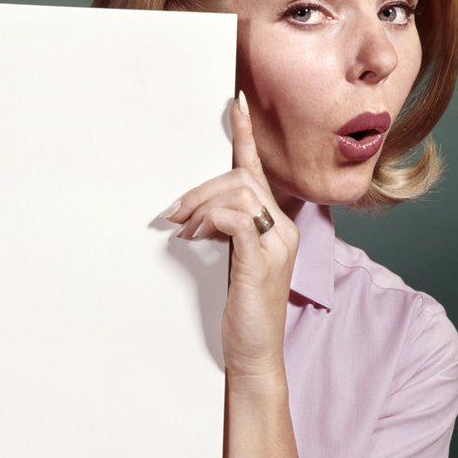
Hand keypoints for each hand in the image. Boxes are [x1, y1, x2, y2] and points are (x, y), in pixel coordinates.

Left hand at [167, 92, 299, 379]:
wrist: (254, 354)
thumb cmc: (241, 309)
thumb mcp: (233, 260)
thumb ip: (225, 230)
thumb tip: (192, 210)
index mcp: (276, 224)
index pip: (259, 170)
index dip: (246, 134)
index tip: (235, 103)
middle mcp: (283, 228)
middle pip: (242, 177)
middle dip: (201, 188)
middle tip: (174, 212)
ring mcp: (276, 243)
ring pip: (237, 192)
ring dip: (201, 205)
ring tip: (183, 230)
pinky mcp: (262, 260)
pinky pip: (236, 218)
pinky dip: (210, 220)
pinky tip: (195, 237)